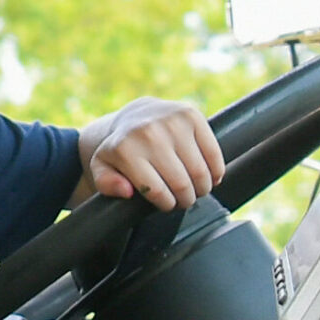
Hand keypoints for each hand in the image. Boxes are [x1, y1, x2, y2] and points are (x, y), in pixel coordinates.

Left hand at [78, 96, 223, 210]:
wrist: (136, 114)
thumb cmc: (122, 148)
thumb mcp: (103, 167)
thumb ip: (106, 183)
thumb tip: (127, 191)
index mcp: (124, 148)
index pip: (156, 192)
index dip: (166, 204)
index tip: (167, 203)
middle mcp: (148, 133)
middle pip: (181, 185)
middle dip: (185, 199)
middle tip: (183, 199)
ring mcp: (172, 122)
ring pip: (200, 172)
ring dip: (201, 188)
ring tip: (195, 188)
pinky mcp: (192, 115)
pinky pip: (213, 154)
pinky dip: (216, 171)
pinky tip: (209, 175)